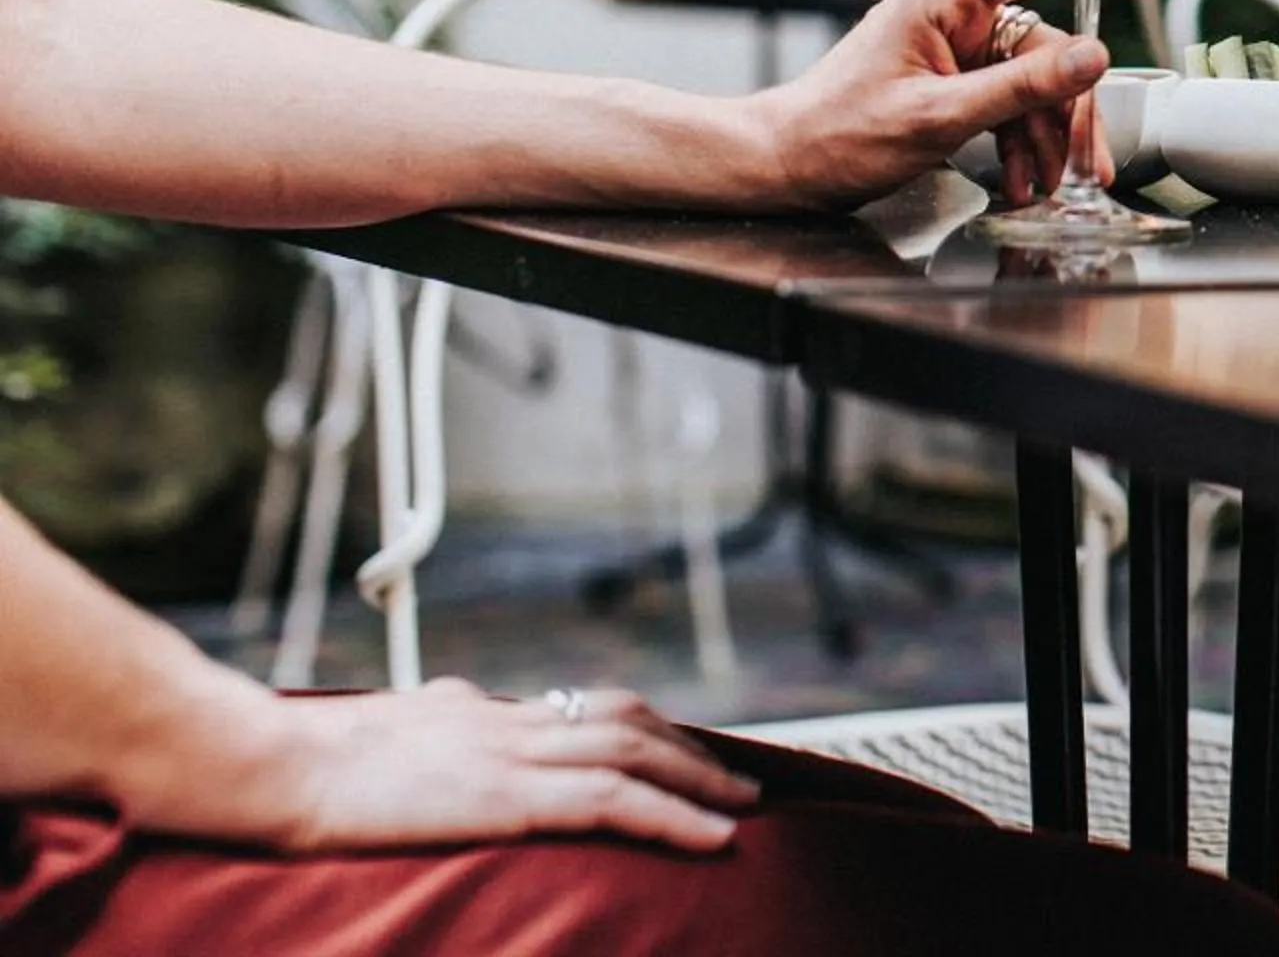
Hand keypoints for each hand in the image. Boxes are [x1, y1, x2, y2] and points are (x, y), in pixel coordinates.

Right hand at [142, 680, 758, 855]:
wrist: (271, 763)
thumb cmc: (303, 757)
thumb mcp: (384, 728)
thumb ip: (430, 720)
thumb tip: (453, 706)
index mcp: (476, 708)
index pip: (580, 708)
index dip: (639, 729)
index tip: (675, 750)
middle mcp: (505, 720)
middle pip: (623, 720)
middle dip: (686, 749)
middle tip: (733, 776)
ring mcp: (510, 754)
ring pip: (633, 753)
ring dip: (697, 779)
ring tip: (740, 805)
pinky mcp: (507, 795)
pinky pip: (613, 801)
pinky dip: (673, 816)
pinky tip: (711, 837)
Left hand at [750, 0, 1173, 209]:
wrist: (785, 166)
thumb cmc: (837, 135)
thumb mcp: (938, 116)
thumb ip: (1021, 88)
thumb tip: (1093, 58)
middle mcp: (956, 13)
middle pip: (1049, 44)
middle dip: (1069, 108)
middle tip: (1087, 163)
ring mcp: (956, 47)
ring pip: (1035, 81)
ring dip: (1046, 136)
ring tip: (1041, 185)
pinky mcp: (955, 78)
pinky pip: (1011, 101)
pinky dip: (1023, 141)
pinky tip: (1021, 179)